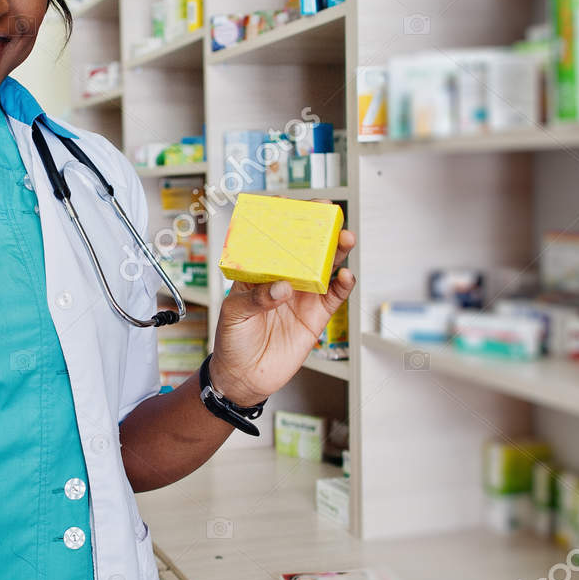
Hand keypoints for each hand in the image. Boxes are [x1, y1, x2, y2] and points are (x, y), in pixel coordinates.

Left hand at [210, 228, 354, 405]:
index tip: (288, 203)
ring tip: (345, 238)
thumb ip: (257, 298)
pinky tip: (346, 276)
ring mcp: (302, 295)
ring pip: (324, 267)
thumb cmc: (232, 340)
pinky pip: (333, 296)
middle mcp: (283, 278)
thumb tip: (282, 288)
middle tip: (327, 214)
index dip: (280, 220)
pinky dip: (343, 285)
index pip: (270, 239)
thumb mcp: (234, 314)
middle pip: (303, 248)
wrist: (244, 376)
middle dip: (317, 229)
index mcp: (258, 271)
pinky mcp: (316, 316)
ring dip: (336, 251)